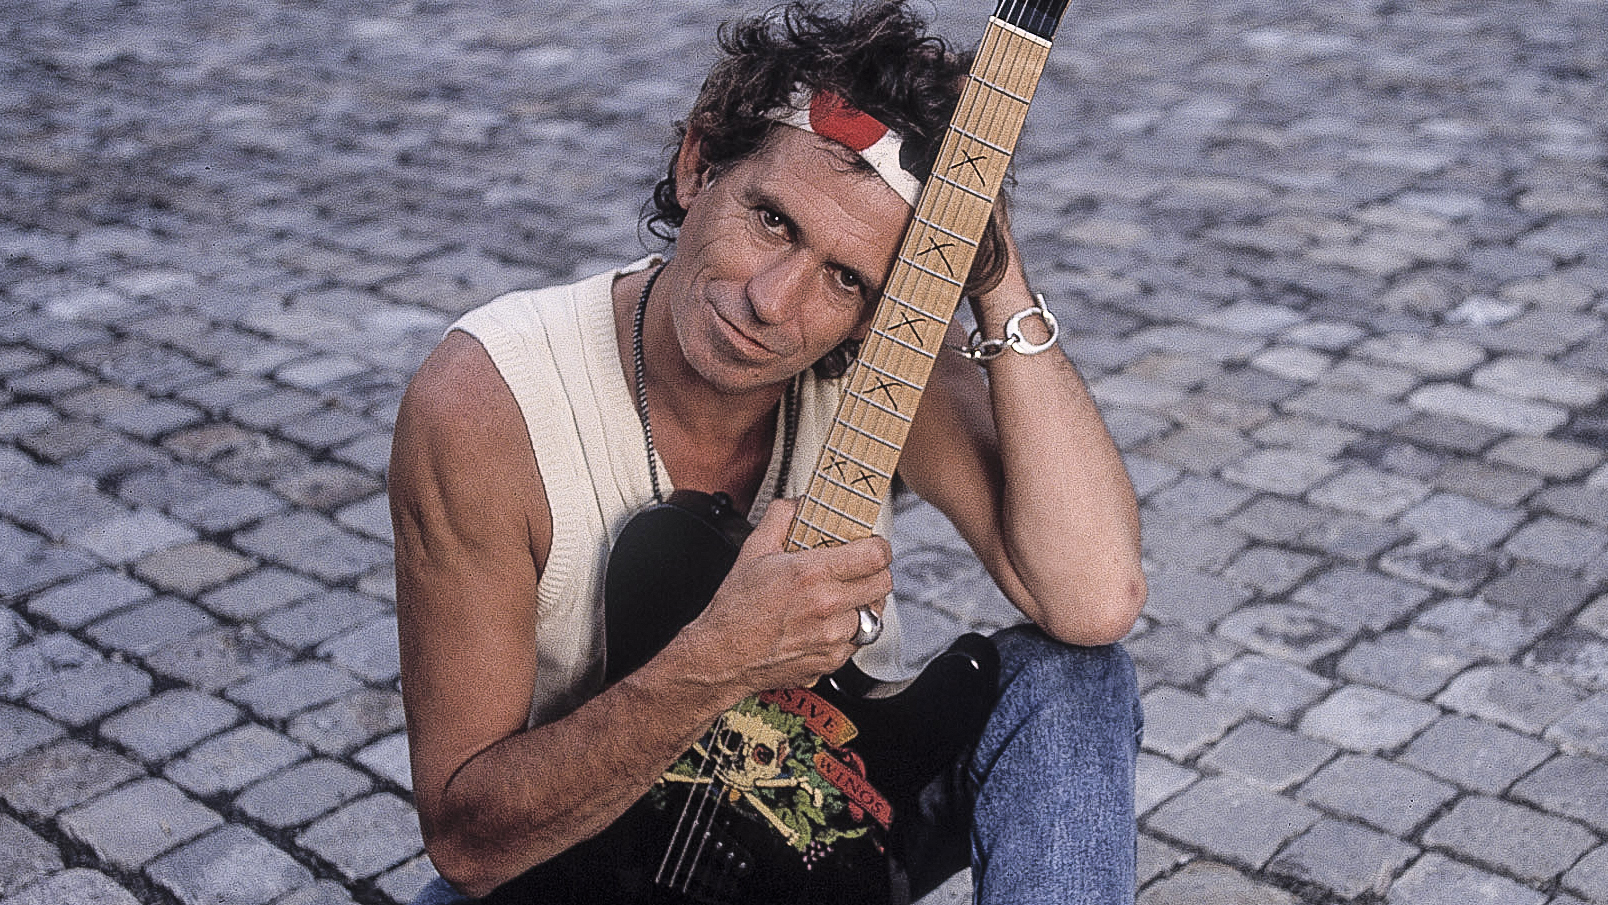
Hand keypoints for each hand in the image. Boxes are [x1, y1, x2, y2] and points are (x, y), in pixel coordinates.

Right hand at [679, 499, 891, 694]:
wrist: (722, 655)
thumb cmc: (736, 608)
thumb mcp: (753, 551)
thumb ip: (780, 517)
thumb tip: (797, 502)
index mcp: (812, 574)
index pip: (876, 556)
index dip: (879, 547)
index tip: (872, 547)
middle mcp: (827, 606)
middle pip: (883, 584)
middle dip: (875, 573)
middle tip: (859, 570)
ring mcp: (832, 637)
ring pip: (874, 613)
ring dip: (863, 603)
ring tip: (841, 598)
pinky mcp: (832, 660)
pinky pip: (859, 639)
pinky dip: (849, 630)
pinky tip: (827, 623)